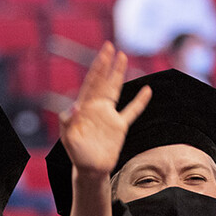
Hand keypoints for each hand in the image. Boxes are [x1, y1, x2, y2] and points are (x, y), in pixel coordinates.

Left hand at [60, 42, 151, 176]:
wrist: (90, 169)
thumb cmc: (76, 154)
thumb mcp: (68, 138)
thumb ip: (68, 122)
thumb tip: (75, 106)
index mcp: (85, 107)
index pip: (92, 82)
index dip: (97, 67)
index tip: (103, 52)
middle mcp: (97, 108)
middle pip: (103, 81)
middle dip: (106, 64)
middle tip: (111, 46)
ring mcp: (109, 115)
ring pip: (116, 90)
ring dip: (119, 74)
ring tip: (123, 57)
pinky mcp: (119, 126)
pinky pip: (132, 111)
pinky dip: (140, 101)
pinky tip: (147, 90)